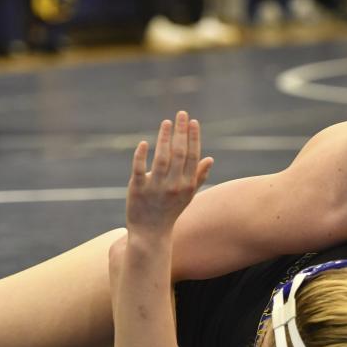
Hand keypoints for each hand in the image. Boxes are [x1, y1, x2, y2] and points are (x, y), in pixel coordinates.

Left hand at [125, 111, 212, 236]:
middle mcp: (174, 185)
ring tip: (166, 122)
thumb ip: (198, 177)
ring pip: (161, 158)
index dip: (193, 138)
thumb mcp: (188, 195)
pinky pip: (139, 169)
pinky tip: (145, 143)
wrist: (151, 232)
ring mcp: (155, 187)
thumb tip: (210, 159)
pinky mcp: (137, 189)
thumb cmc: (170, 211)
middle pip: (179, 154)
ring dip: (164, 138)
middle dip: (181, 132)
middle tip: (181, 114)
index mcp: (187, 185)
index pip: (193, 157)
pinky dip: (141, 156)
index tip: (193, 121)